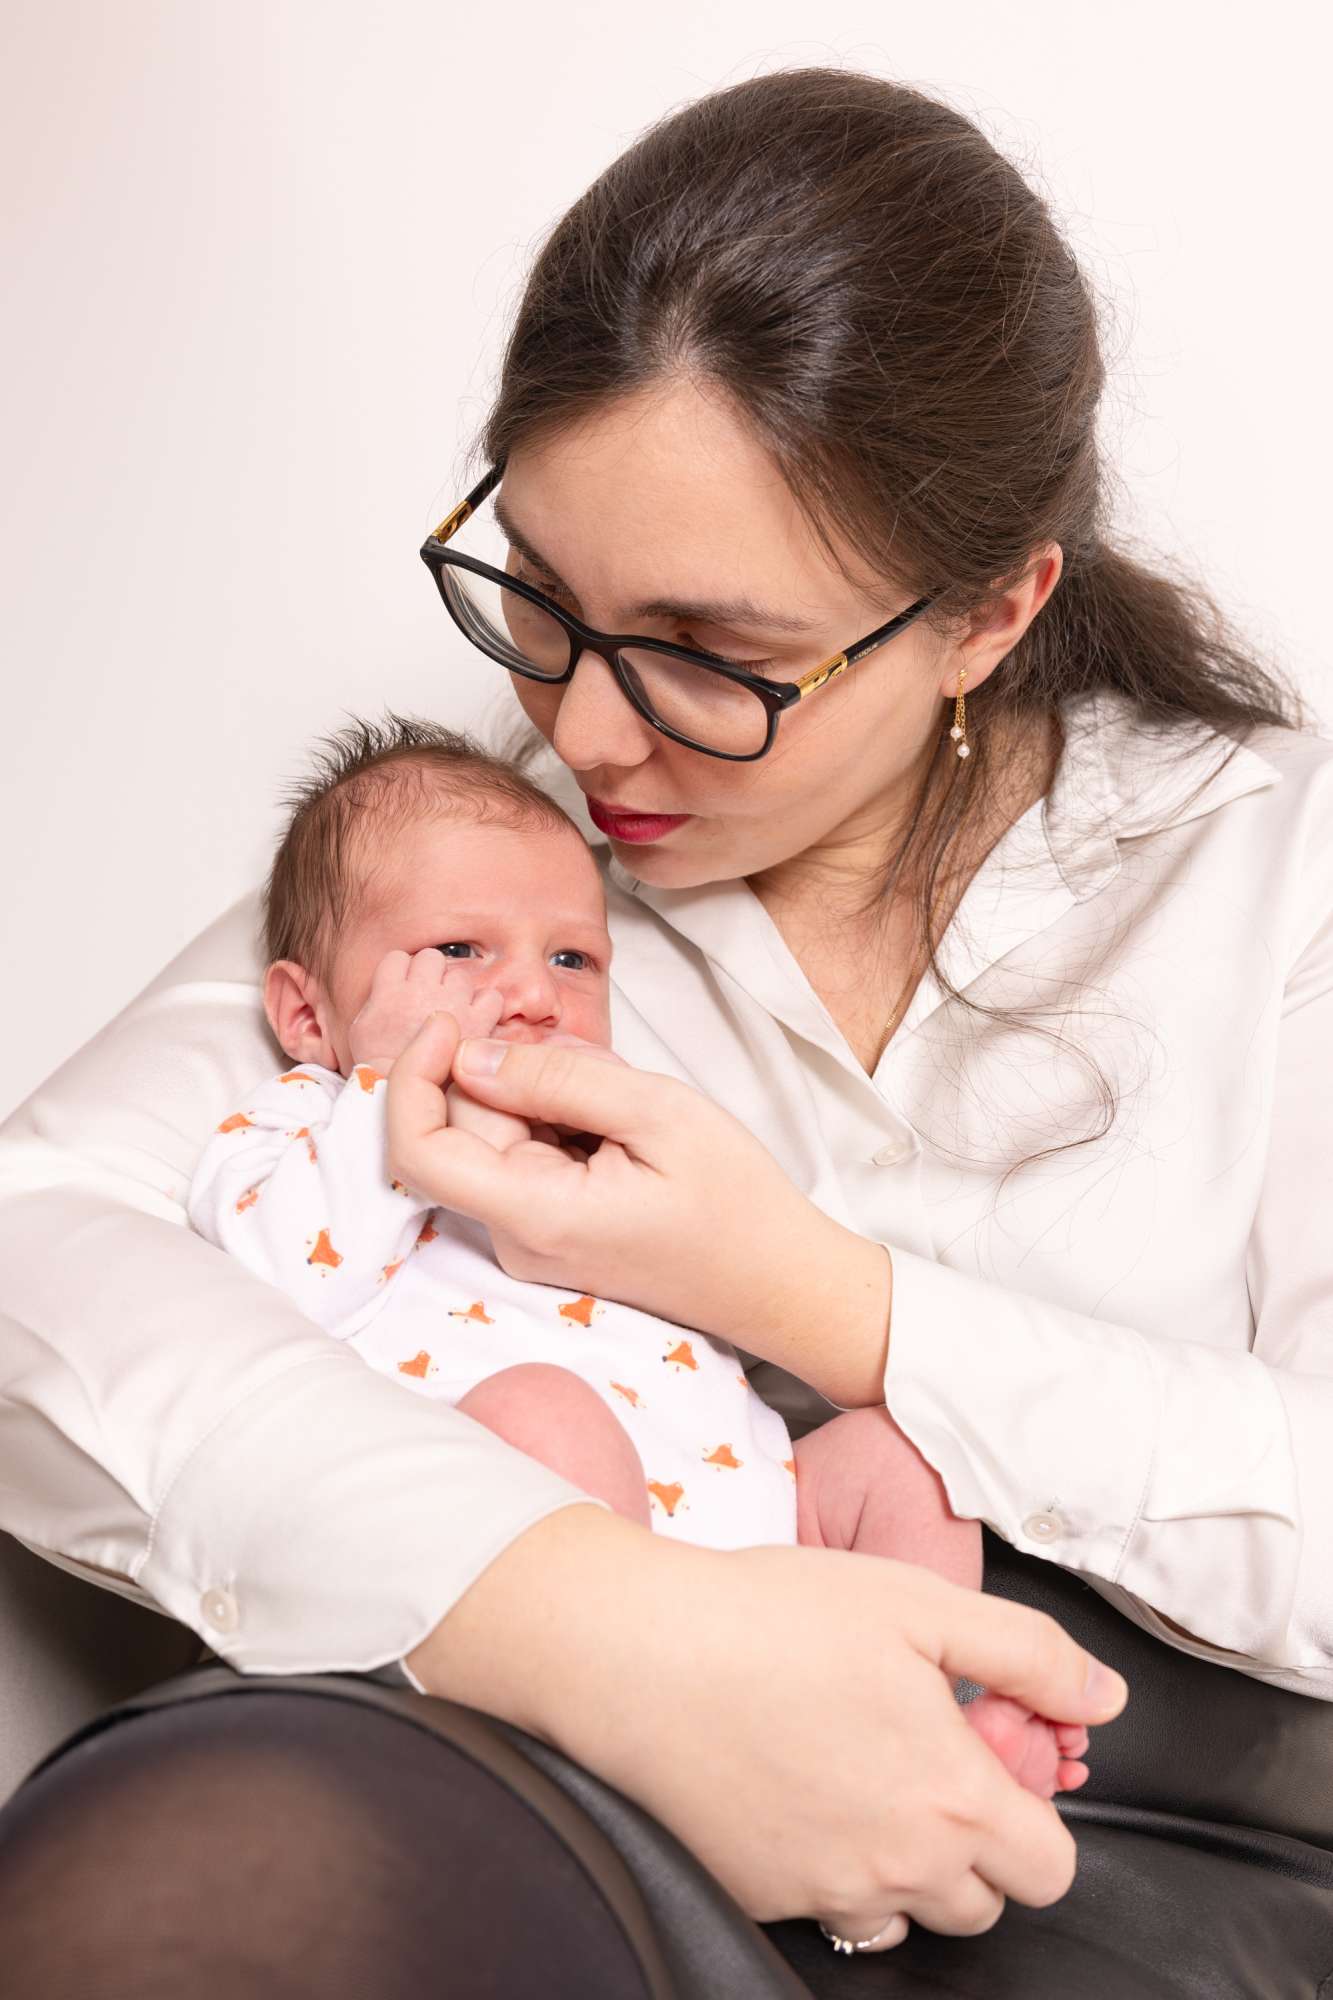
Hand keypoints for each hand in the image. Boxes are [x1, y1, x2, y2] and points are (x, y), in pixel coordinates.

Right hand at [348, 950, 503, 1071]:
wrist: (407, 1096)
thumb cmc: (381, 1067)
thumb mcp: (362, 1028)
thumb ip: (377, 999)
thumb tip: (391, 985)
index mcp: (389, 990)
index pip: (398, 958)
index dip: (403, 974)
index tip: (405, 992)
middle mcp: (421, 988)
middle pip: (431, 958)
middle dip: (432, 976)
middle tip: (430, 1003)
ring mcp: (452, 1001)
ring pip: (461, 974)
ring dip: (458, 991)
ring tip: (451, 1016)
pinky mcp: (480, 1018)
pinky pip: (491, 997)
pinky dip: (486, 1008)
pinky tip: (475, 1023)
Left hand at [385, 1014, 888, 1403]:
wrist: (780, 1282)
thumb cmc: (735, 1201)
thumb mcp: (657, 1112)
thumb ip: (558, 1078)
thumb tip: (470, 1056)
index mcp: (535, 1215)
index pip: (419, 1149)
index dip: (414, 1075)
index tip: (454, 1019)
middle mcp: (516, 1239)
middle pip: (459, 1133)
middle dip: (492, 1069)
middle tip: (559, 1035)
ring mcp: (531, 1241)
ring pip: (493, 1140)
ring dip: (533, 1094)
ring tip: (614, 1092)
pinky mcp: (550, 1232)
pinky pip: (524, 1160)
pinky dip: (553, 1119)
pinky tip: (613, 1118)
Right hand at [408, 1506, 1128, 1945]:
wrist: (638, 1654)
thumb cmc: (775, 1618)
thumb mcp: (920, 1604)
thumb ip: (1029, 1655)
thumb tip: (1103, 1698)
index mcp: (952, 1801)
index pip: (1051, 1868)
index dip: (1035, 1812)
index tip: (988, 1753)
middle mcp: (898, 1869)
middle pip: (984, 1902)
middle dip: (973, 1841)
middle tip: (920, 1751)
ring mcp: (827, 1894)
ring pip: (907, 1915)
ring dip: (907, 1865)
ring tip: (861, 1772)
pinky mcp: (764, 1898)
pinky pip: (833, 1910)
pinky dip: (837, 1870)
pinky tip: (804, 1791)